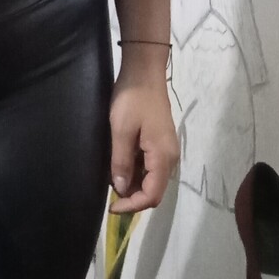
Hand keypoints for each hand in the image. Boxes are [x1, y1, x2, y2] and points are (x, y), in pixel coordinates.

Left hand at [107, 67, 178, 213]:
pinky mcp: (160, 143)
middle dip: (132, 196)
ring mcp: (166, 150)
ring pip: (151, 179)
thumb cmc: (132, 99)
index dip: (132, 205)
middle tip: (108, 193)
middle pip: (153, 190)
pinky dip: (135, 171)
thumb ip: (121, 162)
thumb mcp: (121, 130)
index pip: (152, 196)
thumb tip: (120, 189)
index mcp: (163, 157)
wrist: (144, 72)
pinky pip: (149, 166)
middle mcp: (169, 158)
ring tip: (111, 179)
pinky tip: (119, 165)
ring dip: (132, 184)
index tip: (111, 206)